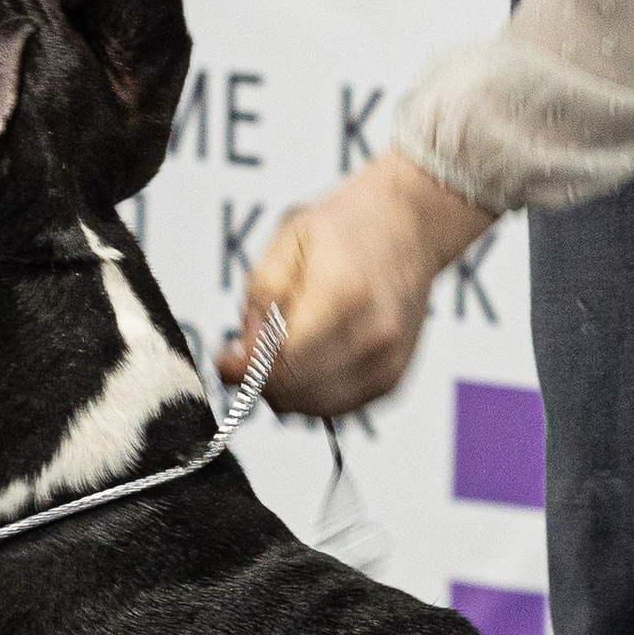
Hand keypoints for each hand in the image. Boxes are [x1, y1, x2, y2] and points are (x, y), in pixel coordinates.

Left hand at [224, 151, 495, 416]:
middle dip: (262, 378)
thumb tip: (244, 355)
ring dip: (287, 388)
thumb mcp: (287, 242)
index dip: (243, 370)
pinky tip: (311, 355)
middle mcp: (373, 336)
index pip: (282, 367)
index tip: (224, 357)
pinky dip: (314, 391)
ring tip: (284, 346)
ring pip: (313, 408)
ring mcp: (388, 362)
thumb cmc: (345, 229)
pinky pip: (337, 407)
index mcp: (344, 296)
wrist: (409, 225)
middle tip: (252, 346)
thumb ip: (262, 298)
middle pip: (295, 394)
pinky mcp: (393, 378)